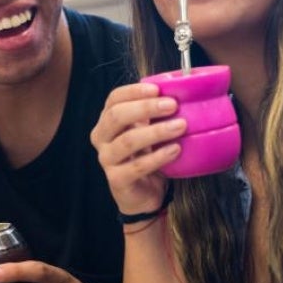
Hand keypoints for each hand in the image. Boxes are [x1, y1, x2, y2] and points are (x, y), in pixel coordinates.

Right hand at [90, 82, 184, 214]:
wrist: (143, 194)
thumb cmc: (146, 155)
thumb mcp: (147, 130)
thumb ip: (153, 113)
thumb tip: (178, 89)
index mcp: (107, 120)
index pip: (114, 99)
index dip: (134, 91)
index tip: (158, 89)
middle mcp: (101, 138)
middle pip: (117, 116)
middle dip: (145, 108)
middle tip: (172, 105)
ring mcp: (106, 159)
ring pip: (127, 141)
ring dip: (156, 131)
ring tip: (180, 126)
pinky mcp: (117, 180)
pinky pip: (137, 166)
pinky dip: (158, 156)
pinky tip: (175, 150)